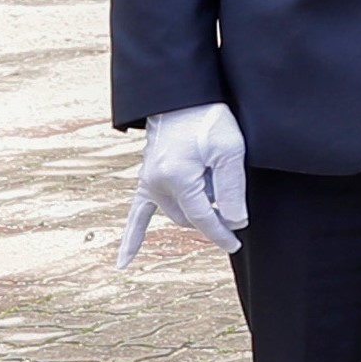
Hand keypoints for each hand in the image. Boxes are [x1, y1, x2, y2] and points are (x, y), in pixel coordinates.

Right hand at [118, 103, 246, 262]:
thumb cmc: (209, 120)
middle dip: (213, 211)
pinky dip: (132, 237)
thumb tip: (235, 222)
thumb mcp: (230, 151)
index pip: (203, 217)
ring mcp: (148, 183)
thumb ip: (233, 188)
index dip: (222, 232)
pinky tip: (124, 262)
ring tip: (211, 176)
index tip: (236, 243)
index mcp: (177, 178)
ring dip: (196, 206)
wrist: (182, 99)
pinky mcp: (146, 180)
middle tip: (231, 189)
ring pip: (176, 213)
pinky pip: (136, 214)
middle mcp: (156, 184)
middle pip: (190, 216)